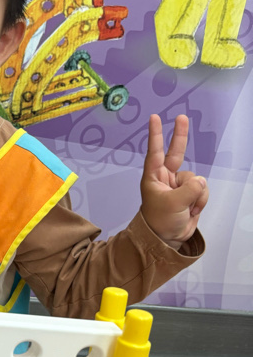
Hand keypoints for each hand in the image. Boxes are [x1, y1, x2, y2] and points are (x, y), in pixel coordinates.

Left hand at [140, 114, 207, 248]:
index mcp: (154, 177)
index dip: (156, 134)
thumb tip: (200, 182)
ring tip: (186, 207)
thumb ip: (189, 189)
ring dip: (196, 194)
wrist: (168, 239)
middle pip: (176, 152)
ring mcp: (179, 185)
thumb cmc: (160, 221)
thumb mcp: (173, 204)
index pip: (155, 152)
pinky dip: (200, 200)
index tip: (154, 118)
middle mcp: (166, 178)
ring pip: (196, 179)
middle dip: (180, 135)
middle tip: (181, 117)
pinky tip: (192, 210)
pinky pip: (202, 189)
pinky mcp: (191, 194)